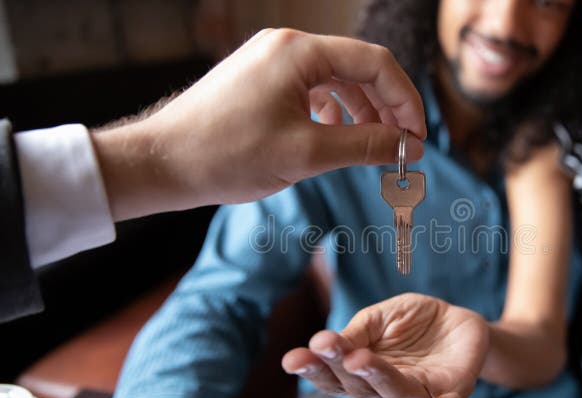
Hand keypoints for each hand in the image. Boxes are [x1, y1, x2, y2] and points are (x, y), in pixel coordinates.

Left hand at [92, 29, 425, 220]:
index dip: (406, 101)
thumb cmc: (225, 155)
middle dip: (385, 110)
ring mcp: (270, 63)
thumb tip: (410, 147)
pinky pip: (310, 92)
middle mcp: (286, 47)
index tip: (417, 139)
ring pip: (335, 82)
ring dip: (360, 115)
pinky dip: (331, 115)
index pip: (376, 63)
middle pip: (357, 70)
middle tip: (401, 149)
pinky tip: (333, 141)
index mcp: (299, 51)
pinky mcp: (259, 82)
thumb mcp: (306, 153)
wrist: (161, 163)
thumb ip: (365, 146)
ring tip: (372, 150)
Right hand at [282, 293, 488, 397]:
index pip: (333, 375)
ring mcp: (417, 393)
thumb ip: (358, 331)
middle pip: (358, 387)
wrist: (458, 320)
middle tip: (322, 347)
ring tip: (358, 359)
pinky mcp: (451, 392)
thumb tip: (326, 344)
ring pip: (393, 394)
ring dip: (376, 379)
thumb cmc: (413, 322)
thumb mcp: (380, 317)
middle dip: (338, 367)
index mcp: (362, 371)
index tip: (293, 357)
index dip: (313, 368)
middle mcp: (385, 390)